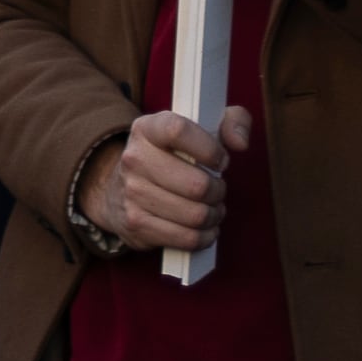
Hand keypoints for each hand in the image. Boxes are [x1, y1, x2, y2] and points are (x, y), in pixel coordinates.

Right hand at [84, 108, 245, 253]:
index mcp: (147, 129)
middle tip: (216, 190)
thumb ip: (232, 122)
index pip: (178, 131)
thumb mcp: (199, 129)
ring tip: (210, 208)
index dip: (209, 149)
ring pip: (196, 215)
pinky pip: (187, 237)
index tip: (220, 160)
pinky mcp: (137, 223)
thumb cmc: (172, 157)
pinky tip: (202, 227)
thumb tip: (240, 143)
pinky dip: (204, 236)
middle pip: (197, 185)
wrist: (121, 189)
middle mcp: (134, 158)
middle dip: (218, 192)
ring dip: (213, 215)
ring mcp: (132, 192)